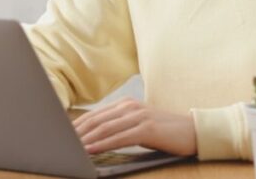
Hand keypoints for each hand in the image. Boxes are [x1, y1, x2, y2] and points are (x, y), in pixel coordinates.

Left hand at [72, 97, 196, 155]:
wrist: (194, 131)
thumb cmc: (165, 132)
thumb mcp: (139, 126)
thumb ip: (119, 128)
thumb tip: (95, 139)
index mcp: (126, 105)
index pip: (95, 115)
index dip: (77, 126)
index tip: (63, 136)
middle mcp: (130, 107)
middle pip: (96, 120)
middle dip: (77, 133)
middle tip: (61, 144)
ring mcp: (139, 116)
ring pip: (105, 128)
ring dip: (86, 140)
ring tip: (71, 149)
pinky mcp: (147, 128)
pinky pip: (120, 138)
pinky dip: (103, 144)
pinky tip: (92, 151)